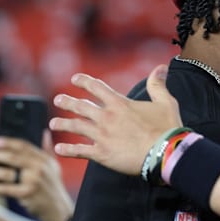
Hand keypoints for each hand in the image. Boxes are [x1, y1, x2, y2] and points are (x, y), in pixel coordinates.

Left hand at [0, 130, 73, 220]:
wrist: (57, 206)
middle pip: (13, 158)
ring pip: (6, 173)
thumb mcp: (53, 165)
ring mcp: (33, 180)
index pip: (24, 146)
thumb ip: (47, 150)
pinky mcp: (26, 193)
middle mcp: (39, 167)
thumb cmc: (52, 185)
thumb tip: (44, 133)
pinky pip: (5, 188)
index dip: (8, 142)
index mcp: (44, 159)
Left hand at [49, 64, 182, 175]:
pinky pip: (79, 151)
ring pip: (76, 127)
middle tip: (58, 100)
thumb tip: (161, 67)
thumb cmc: (166, 127)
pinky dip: (67, 150)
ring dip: (63, 124)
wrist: (164, 152)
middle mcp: (107, 117)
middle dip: (67, 102)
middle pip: (81, 106)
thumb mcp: (165, 102)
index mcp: (120, 104)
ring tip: (53, 124)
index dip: (84, 81)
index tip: (74, 79)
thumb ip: (158, 85)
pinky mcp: (101, 154)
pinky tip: (58, 150)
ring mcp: (102, 136)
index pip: (96, 87)